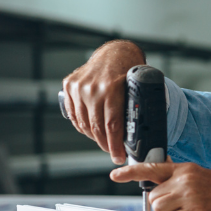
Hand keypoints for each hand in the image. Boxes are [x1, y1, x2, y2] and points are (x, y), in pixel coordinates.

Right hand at [62, 40, 146, 162]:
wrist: (115, 52)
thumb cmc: (130, 71)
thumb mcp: (138, 88)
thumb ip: (136, 108)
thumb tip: (140, 138)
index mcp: (113, 88)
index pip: (112, 125)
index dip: (115, 145)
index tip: (119, 157)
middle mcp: (93, 87)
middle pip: (96, 128)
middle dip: (106, 145)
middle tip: (113, 153)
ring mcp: (79, 87)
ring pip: (83, 123)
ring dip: (94, 137)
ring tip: (104, 141)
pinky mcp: (69, 86)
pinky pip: (74, 114)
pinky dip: (82, 126)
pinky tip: (91, 130)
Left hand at [111, 161, 210, 210]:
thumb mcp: (200, 176)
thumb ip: (179, 177)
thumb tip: (157, 181)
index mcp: (185, 169)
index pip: (152, 167)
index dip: (130, 172)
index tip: (115, 175)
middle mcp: (186, 180)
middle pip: (154, 197)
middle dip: (164, 205)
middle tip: (182, 207)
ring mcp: (190, 197)